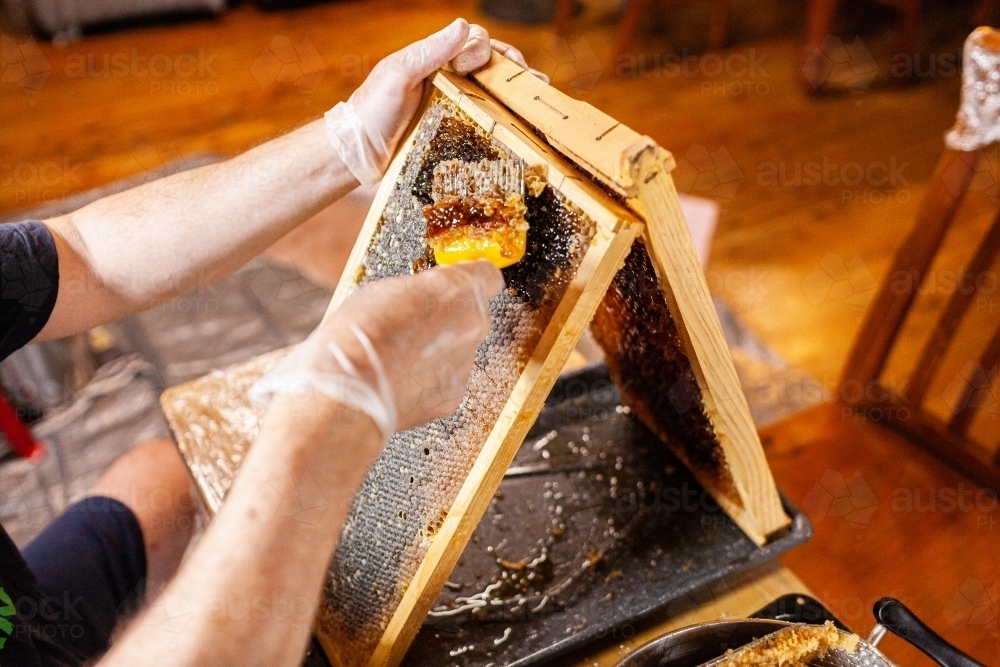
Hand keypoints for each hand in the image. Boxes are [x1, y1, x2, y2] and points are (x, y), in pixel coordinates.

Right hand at [251, 261, 504, 438]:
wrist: (346, 394)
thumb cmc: (354, 340)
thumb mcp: (382, 290)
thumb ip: (418, 290)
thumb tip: (423, 295)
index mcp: (455, 288)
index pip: (487, 275)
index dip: (470, 279)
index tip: (456, 284)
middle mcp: (470, 324)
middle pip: (474, 313)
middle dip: (450, 317)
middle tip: (416, 322)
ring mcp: (465, 363)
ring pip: (461, 349)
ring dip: (439, 350)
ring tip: (400, 356)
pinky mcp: (454, 395)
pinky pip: (449, 379)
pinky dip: (430, 379)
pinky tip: (402, 377)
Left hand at [325, 18, 548, 185]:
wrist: (356, 157)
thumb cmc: (371, 110)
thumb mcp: (399, 74)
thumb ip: (431, 51)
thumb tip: (464, 27)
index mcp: (437, 64)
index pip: (476, 47)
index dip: (493, 52)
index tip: (500, 65)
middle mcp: (449, 86)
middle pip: (491, 73)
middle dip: (516, 76)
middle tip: (536, 85)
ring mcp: (453, 114)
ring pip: (492, 101)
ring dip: (516, 101)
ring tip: (537, 107)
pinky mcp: (454, 140)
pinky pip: (483, 131)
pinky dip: (503, 129)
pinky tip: (520, 133)